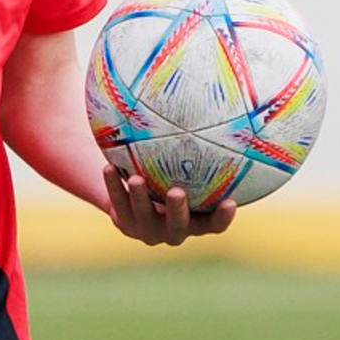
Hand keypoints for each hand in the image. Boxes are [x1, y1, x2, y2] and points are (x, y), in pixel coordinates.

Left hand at [105, 162, 235, 246]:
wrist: (139, 188)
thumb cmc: (176, 173)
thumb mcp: (190, 164)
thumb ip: (207, 149)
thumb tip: (229, 108)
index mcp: (198, 220)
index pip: (215, 223)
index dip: (223, 217)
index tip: (230, 202)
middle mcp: (176, 230)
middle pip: (179, 226)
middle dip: (177, 210)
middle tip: (176, 191)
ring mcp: (149, 231)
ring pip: (144, 218)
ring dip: (140, 199)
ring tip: (135, 179)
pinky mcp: (126, 225)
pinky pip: (118, 207)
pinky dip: (113, 188)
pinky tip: (108, 169)